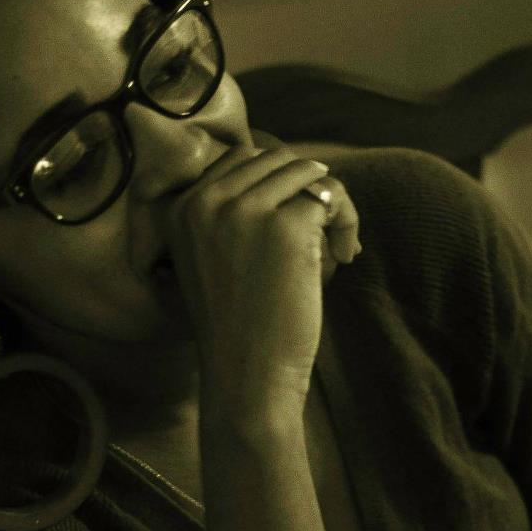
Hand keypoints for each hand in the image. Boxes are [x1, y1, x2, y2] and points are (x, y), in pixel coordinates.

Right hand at [157, 144, 360, 409]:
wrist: (246, 373)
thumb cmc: (239, 324)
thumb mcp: (214, 258)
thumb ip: (234, 212)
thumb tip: (295, 166)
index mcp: (183, 207)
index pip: (243, 157)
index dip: (280, 181)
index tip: (296, 218)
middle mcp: (207, 200)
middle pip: (278, 158)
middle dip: (309, 187)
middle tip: (325, 229)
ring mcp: (245, 209)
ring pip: (308, 172)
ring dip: (332, 202)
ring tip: (337, 244)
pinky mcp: (285, 225)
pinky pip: (332, 197)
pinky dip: (348, 221)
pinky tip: (346, 254)